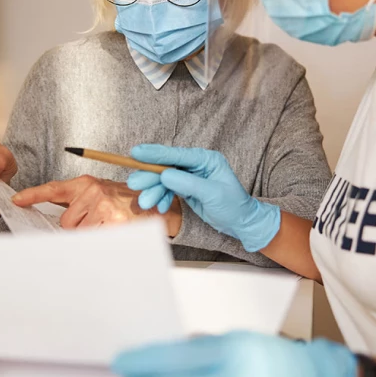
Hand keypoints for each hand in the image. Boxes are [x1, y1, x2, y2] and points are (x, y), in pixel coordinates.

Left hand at [12, 175, 182, 235]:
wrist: (158, 204)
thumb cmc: (126, 202)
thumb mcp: (101, 194)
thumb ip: (79, 204)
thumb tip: (58, 223)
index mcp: (86, 184)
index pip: (53, 189)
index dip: (33, 195)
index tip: (15, 200)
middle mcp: (93, 192)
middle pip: (66, 223)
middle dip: (77, 229)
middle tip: (97, 223)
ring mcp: (104, 207)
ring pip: (80, 234)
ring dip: (91, 236)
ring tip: (109, 226)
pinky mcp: (115, 222)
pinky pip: (96, 241)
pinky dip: (102, 242)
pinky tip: (115, 232)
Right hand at [127, 145, 280, 251]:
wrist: (241, 223)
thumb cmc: (233, 206)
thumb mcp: (212, 194)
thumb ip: (188, 184)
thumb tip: (164, 175)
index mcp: (206, 159)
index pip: (177, 155)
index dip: (155, 154)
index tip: (136, 153)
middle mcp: (197, 165)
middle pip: (167, 167)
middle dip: (150, 177)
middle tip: (134, 184)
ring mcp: (190, 177)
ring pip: (165, 180)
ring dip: (153, 191)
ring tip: (145, 203)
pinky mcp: (187, 189)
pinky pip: (168, 190)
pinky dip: (162, 198)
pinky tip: (160, 207)